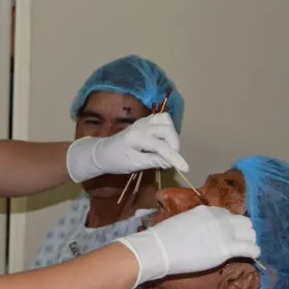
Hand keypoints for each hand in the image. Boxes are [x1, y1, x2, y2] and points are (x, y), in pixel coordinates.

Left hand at [66, 113, 188, 182]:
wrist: (102, 152)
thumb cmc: (116, 160)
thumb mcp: (134, 164)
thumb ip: (154, 161)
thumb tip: (171, 162)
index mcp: (137, 137)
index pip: (162, 146)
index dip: (175, 158)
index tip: (185, 168)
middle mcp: (141, 126)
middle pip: (167, 128)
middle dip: (174, 144)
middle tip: (171, 158)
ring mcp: (143, 122)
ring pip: (165, 120)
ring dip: (171, 134)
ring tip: (167, 149)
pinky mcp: (144, 122)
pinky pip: (161, 120)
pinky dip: (166, 129)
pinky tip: (162, 142)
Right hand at [115, 206, 260, 287]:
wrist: (159, 248)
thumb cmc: (164, 237)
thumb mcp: (182, 222)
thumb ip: (196, 223)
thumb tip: (199, 231)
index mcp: (206, 210)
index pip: (227, 214)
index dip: (230, 225)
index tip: (229, 233)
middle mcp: (218, 218)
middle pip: (243, 222)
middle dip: (244, 231)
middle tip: (240, 242)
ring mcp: (223, 233)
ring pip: (250, 233)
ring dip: (250, 240)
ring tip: (247, 249)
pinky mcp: (226, 249)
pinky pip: (249, 248)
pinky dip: (254, 251)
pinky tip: (254, 255)